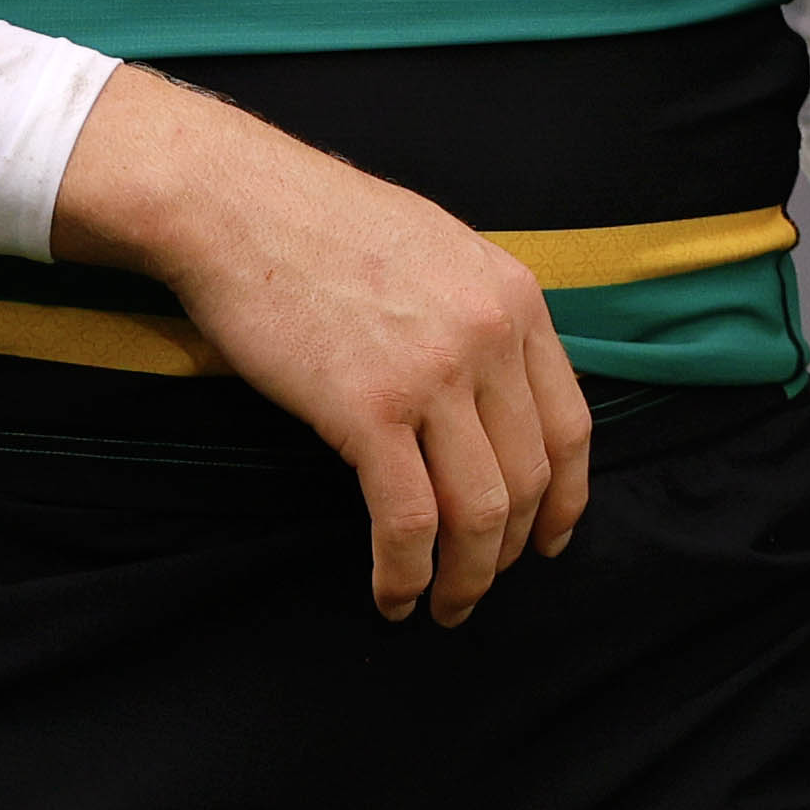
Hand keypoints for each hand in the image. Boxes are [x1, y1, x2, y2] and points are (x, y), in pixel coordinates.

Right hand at [50, 69, 593, 624]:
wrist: (239, 203)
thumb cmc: (324, 227)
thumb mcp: (439, 251)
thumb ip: (479, 316)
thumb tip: (495, 390)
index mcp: (516, 299)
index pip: (571, 424)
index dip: (564, 497)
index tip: (547, 538)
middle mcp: (490, 337)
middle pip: (530, 476)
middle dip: (509, 549)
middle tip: (480, 585)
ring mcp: (433, 375)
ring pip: (480, 510)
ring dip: (465, 577)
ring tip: (442, 606)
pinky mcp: (368, 410)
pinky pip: (408, 519)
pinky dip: (405, 572)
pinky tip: (392, 595)